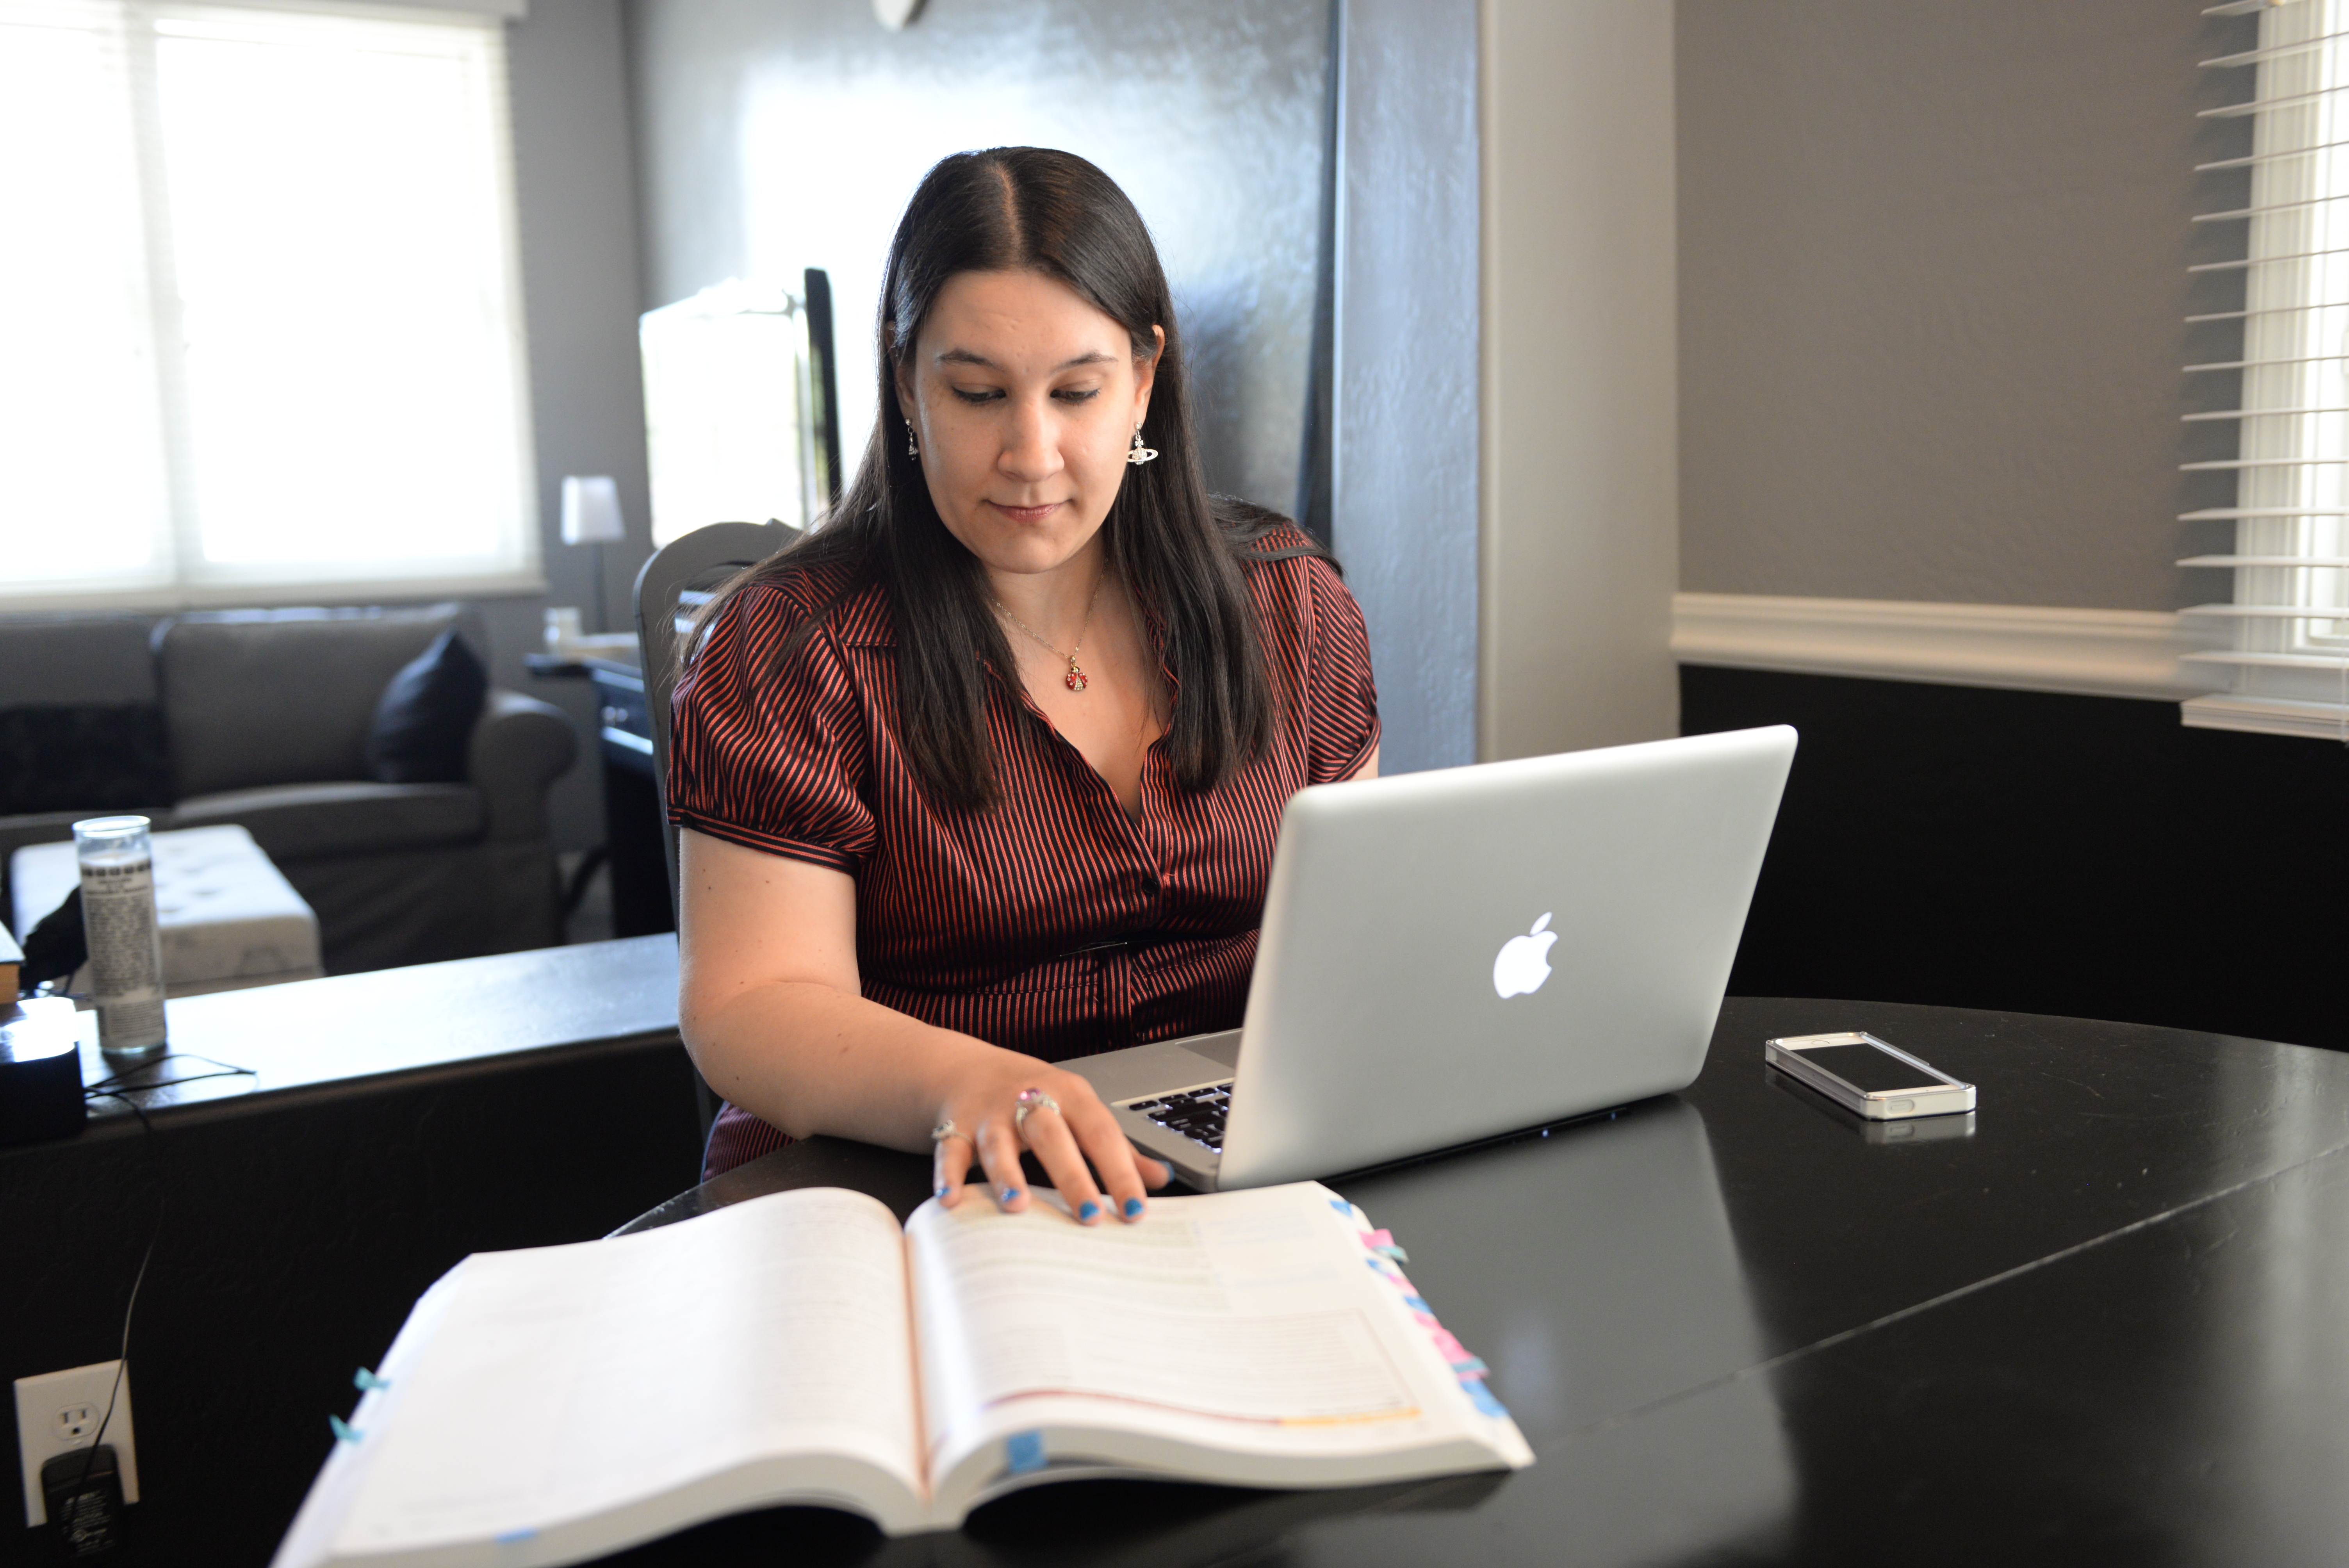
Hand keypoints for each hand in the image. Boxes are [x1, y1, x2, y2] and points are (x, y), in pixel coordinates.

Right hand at [931, 1056, 1171, 1223]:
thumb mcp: (1080, 1112)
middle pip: (1053, 1136)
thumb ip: (1117, 1147)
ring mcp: (991, 1114)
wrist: (967, 1069)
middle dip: (1071, 1176)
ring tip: (1017, 1205)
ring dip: (1007, 1173)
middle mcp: (1030, 1100)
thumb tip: (1161, 1177)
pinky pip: (951, 1151)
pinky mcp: (956, 1126)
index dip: (1121, 1172)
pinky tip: (951, 1200)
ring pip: (999, 1142)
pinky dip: (949, 1176)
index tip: (1136, 1209)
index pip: (1101, 1134)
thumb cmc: (1035, 1097)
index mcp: (1071, 1096)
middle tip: (1089, 1216)